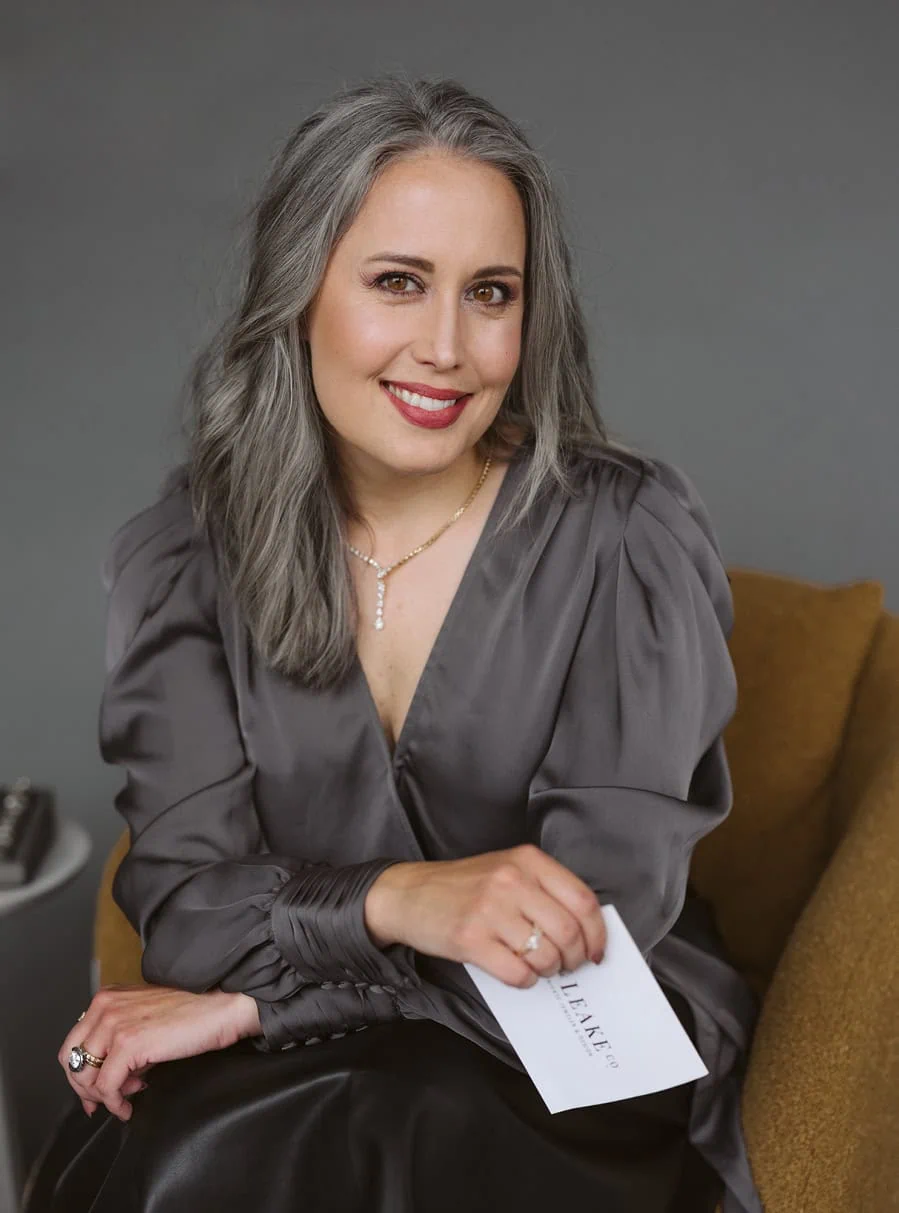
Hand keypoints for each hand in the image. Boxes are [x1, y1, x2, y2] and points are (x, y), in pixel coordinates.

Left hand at [58, 984, 260, 1121]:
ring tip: (127, 1097)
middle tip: (106, 1101)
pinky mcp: (128, 1043)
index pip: (73, 1042)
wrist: (222, 1006)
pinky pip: (106, 1087)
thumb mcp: (146, 1016)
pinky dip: (115, 1103)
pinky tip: (129, 1105)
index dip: (80, 1073)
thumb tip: (107, 1077)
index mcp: (107, 997)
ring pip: (84, 1076)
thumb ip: (122, 1037)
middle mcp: (105, 1007)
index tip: (94, 1091)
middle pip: (69, 1060)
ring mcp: (115, 1024)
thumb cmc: (193, 1011)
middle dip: (86, 1088)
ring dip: (103, 1096)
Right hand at [365, 844, 606, 988]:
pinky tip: (518, 973)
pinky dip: (525, 981)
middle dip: (575, 958)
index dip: (597, 933)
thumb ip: (545, 889)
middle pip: (568, 932)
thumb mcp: (508, 869)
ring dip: (548, 971)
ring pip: (545, 956)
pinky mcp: (471, 939)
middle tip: (567, 965)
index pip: (582, 900)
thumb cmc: (465, 886)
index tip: (597, 951)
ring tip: (538, 967)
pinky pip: (517, 973)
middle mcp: (511, 880)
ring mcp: (490, 909)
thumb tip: (586, 929)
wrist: (410, 893)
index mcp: (528, 860)